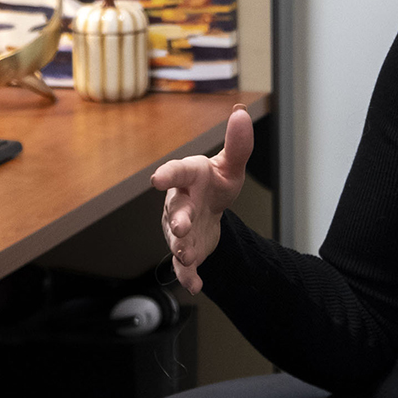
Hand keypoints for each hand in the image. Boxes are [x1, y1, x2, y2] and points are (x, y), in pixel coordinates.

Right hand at [151, 105, 253, 293]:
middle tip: (180, 227)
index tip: (157, 179)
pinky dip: (188, 276)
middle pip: (175, 211)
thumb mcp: (231, 165)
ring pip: (176, 239)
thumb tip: (240, 112)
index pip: (177, 172)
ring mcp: (180, 228)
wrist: (211, 209)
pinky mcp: (186, 250)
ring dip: (180, 248)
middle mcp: (179, 203)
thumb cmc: (215, 183)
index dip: (168, 175)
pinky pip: (182, 265)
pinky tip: (196, 285)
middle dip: (176, 219)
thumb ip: (238, 144)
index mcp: (189, 177)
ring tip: (186, 256)